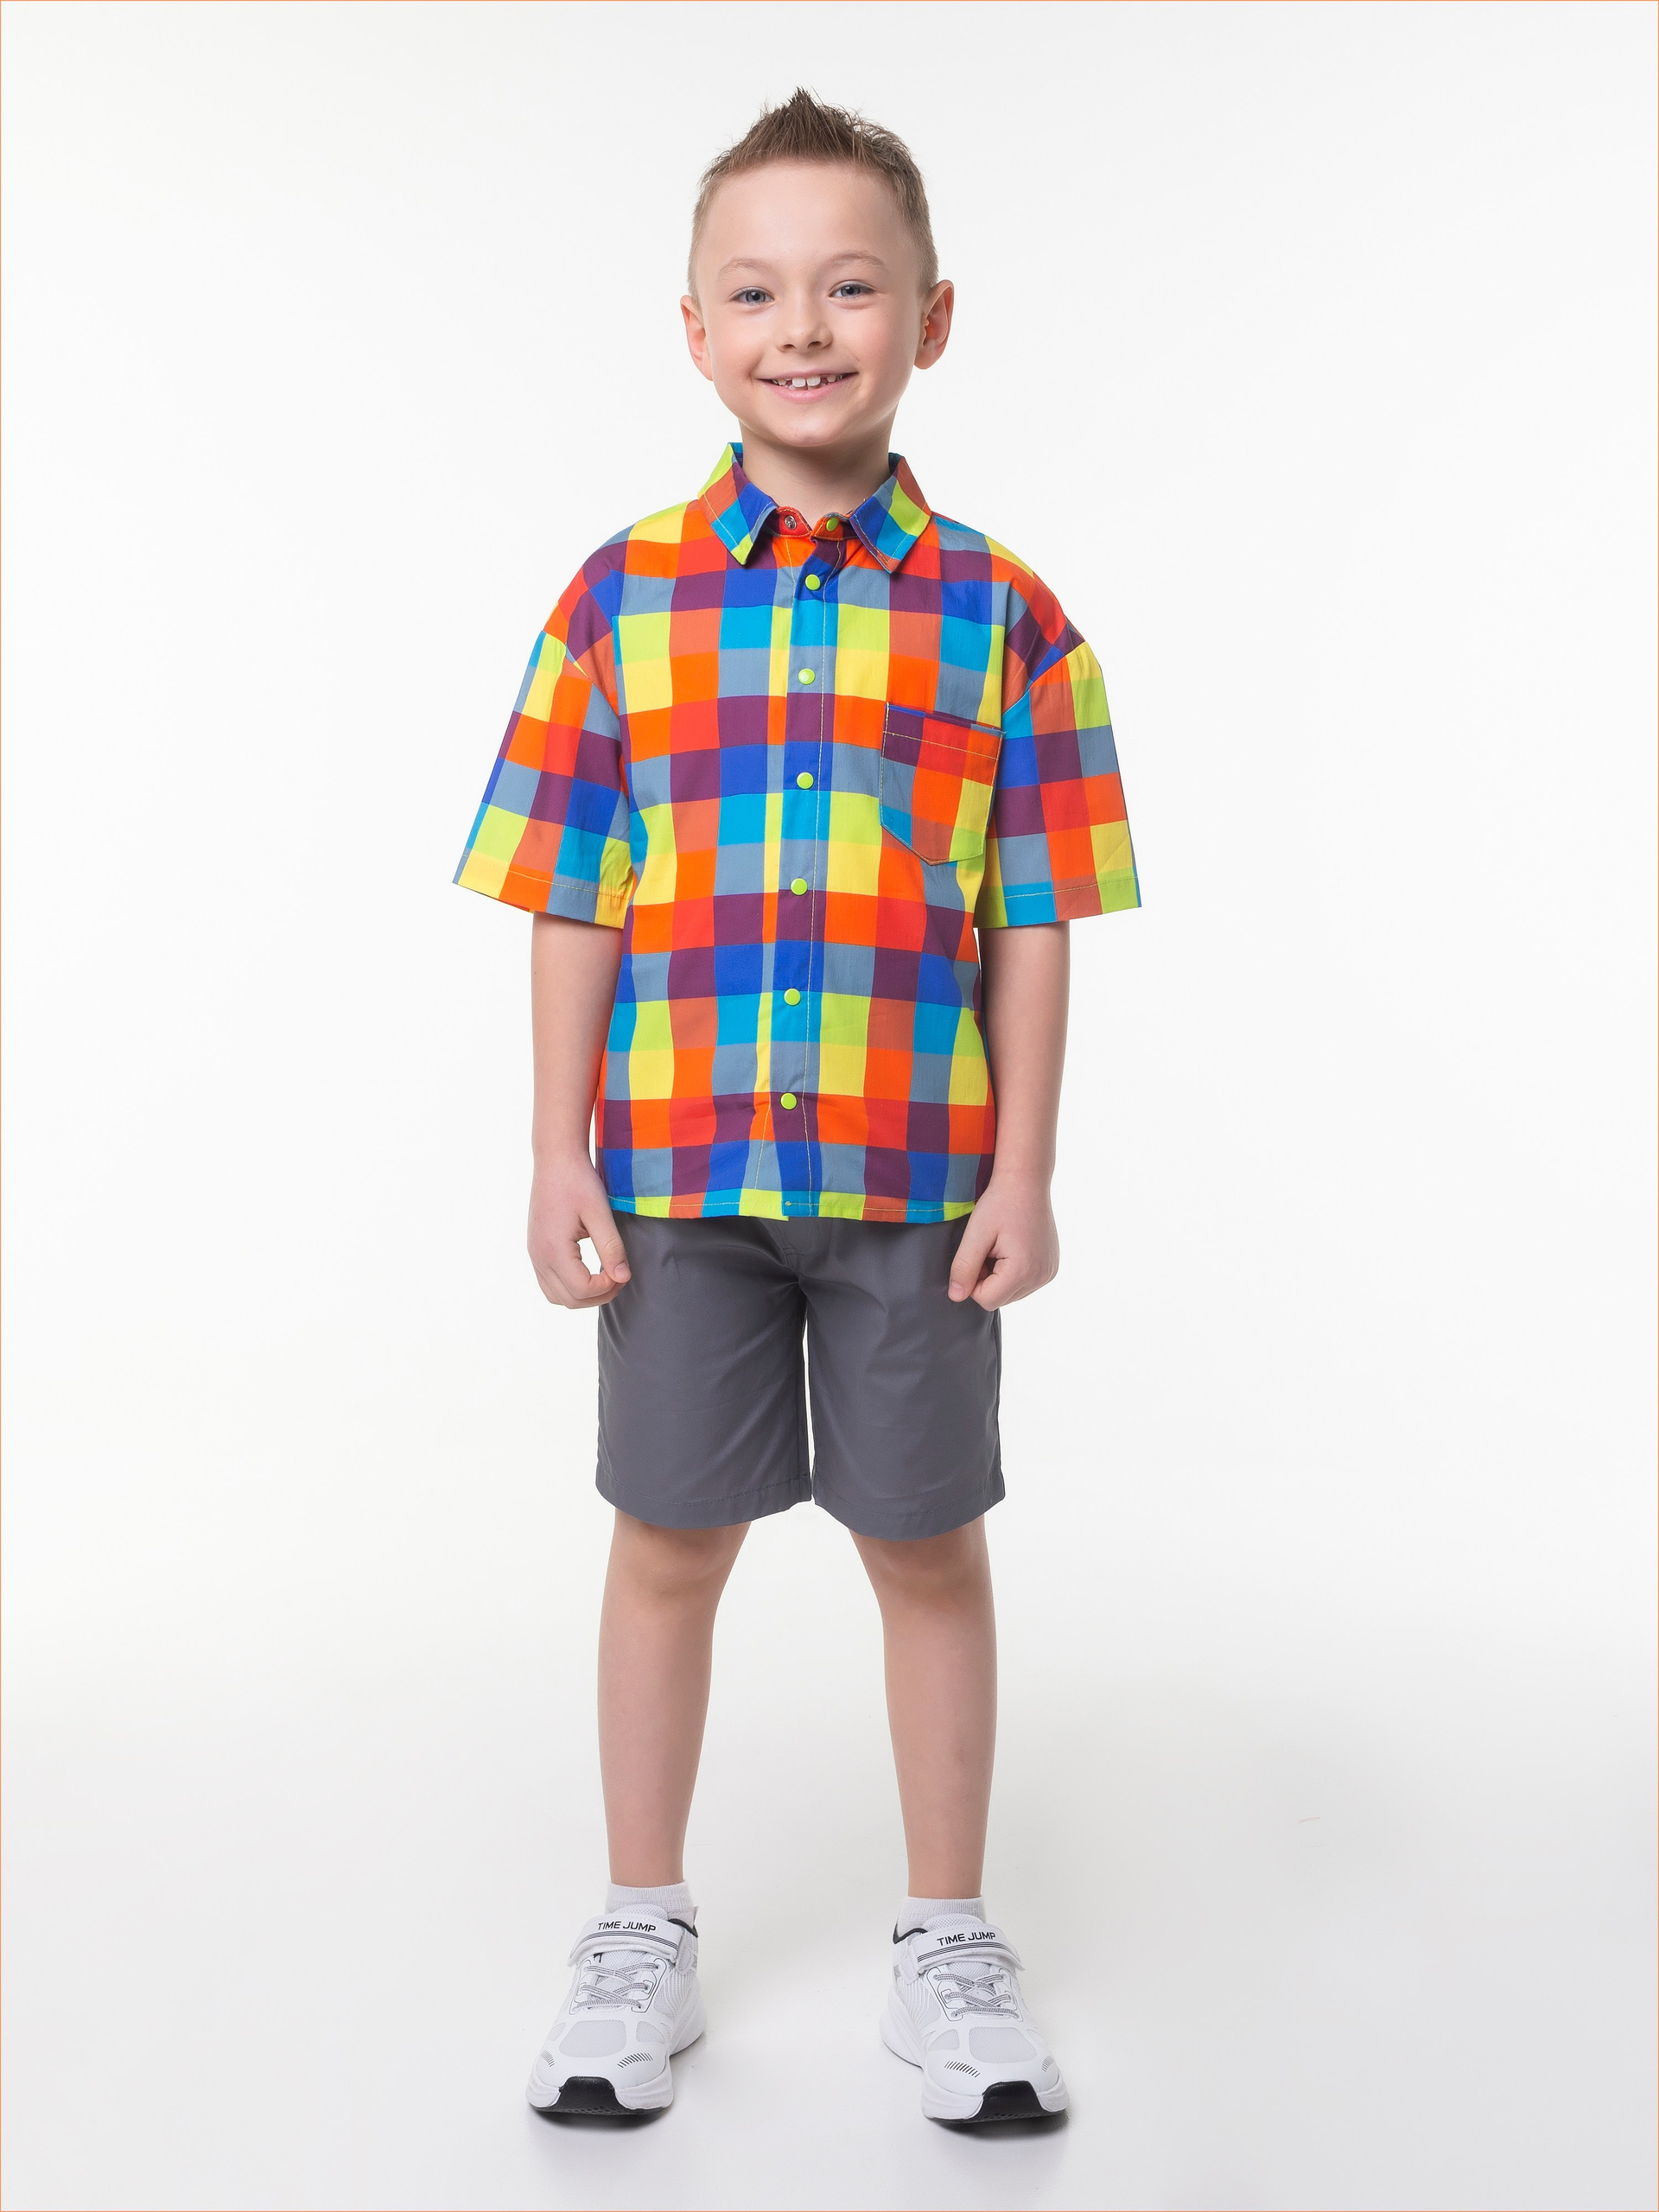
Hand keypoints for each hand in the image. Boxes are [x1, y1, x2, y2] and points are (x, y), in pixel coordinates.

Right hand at [528, 1155, 631, 1308]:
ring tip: (606, 1276)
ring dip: (583, 1295)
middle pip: (569, 1300)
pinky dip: (569, 1286)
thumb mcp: (600, 1213)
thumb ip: (611, 1247)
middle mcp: (539, 1256)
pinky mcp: (536, 1249)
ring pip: (556, 1296)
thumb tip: (622, 1277)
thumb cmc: (578, 1181)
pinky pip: (549, 1283)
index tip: (623, 1270)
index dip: (607, 1287)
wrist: (555, 1160)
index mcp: (553, 1249)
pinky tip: (589, 1271)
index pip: (582, 1289)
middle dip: (598, 1295)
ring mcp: (534, 1254)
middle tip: (620, 1276)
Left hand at [948, 1175, 1059, 1310]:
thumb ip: (964, 1267)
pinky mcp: (1051, 1268)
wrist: (1026, 1181)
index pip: (987, 1300)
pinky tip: (1013, 1247)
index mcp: (1023, 1271)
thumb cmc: (999, 1203)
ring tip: (1001, 1246)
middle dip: (987, 1279)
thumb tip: (956, 1296)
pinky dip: (1013, 1271)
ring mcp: (1049, 1273)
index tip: (977, 1253)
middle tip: (989, 1247)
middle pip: (1000, 1298)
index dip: (973, 1281)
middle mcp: (1041, 1276)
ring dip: (999, 1276)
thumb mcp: (975, 1234)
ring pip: (1011, 1293)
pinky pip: (1024, 1283)